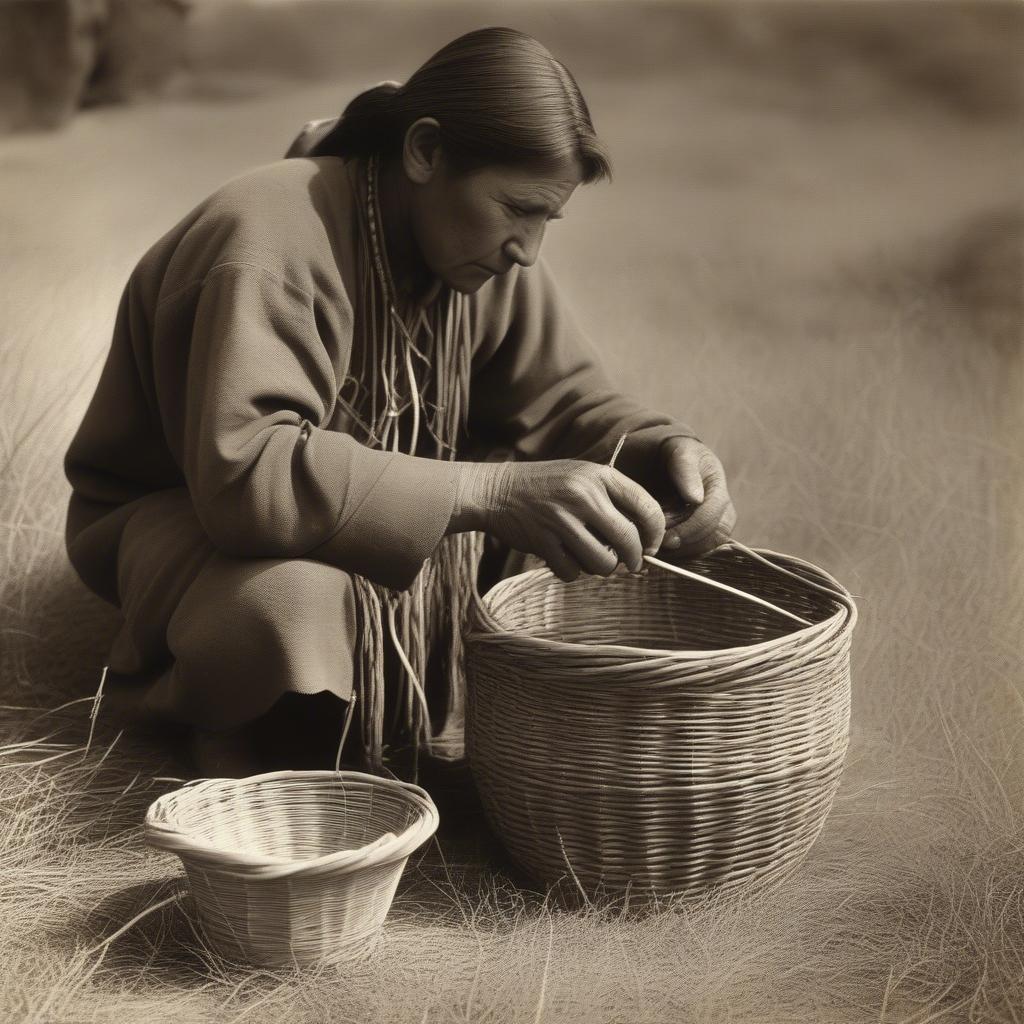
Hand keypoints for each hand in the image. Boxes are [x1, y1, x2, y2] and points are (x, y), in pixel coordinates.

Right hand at [452, 459, 664, 581]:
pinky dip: (571, 572)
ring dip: (602, 568)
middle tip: (630, 564)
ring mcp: (562, 519)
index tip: (651, 546)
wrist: (495, 491)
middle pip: (629, 541)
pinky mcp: (542, 541)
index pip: (647, 507)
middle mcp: (584, 495)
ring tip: (591, 558)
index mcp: (599, 476)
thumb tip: (646, 539)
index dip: (656, 534)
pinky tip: (563, 557)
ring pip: (603, 563)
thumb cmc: (546, 486)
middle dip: (634, 559)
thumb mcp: (582, 478)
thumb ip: (613, 500)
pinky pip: (573, 573)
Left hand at [657, 437, 735, 557]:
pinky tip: (663, 552)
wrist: (670, 461)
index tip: (668, 538)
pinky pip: (699, 550)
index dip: (692, 529)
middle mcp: (723, 506)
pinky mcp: (705, 532)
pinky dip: (682, 554)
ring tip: (660, 550)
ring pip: (710, 546)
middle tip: (661, 548)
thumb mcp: (679, 453)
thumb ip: (685, 471)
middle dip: (689, 544)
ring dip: (685, 552)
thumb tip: (696, 498)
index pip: (714, 515)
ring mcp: (716, 520)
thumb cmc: (675, 454)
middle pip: (717, 535)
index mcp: (717, 485)